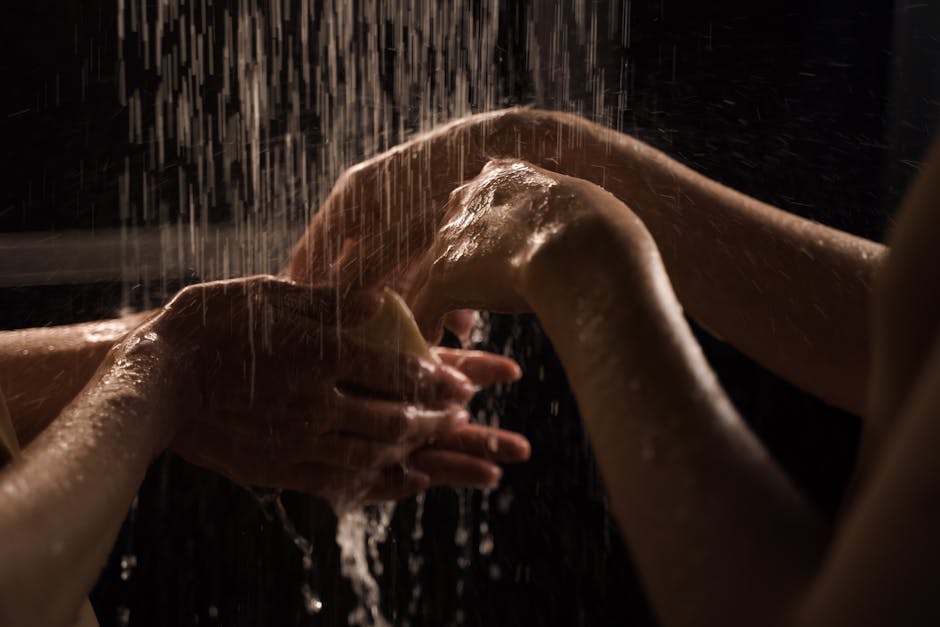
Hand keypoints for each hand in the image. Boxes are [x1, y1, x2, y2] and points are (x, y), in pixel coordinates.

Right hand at [130, 275, 527, 504]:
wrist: (154, 383)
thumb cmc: (211, 325)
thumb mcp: (268, 294)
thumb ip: (329, 300)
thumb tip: (383, 298)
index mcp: (319, 353)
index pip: (398, 369)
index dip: (440, 377)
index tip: (469, 382)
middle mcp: (317, 402)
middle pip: (396, 417)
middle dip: (440, 418)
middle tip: (467, 417)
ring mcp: (300, 441)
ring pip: (376, 453)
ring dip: (420, 451)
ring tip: (449, 446)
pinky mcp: (282, 469)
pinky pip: (343, 483)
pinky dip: (383, 483)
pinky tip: (408, 480)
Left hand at [409, 159, 614, 339]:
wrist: (587, 247)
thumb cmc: (606, 236)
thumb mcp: (589, 217)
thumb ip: (574, 226)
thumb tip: (599, 246)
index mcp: (508, 178)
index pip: (484, 210)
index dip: (492, 245)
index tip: (505, 268)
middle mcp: (471, 198)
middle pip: (452, 240)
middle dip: (465, 274)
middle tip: (478, 306)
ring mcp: (453, 236)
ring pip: (432, 273)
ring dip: (444, 304)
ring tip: (460, 332)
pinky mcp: (445, 274)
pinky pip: (424, 307)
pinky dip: (429, 330)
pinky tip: (437, 351)